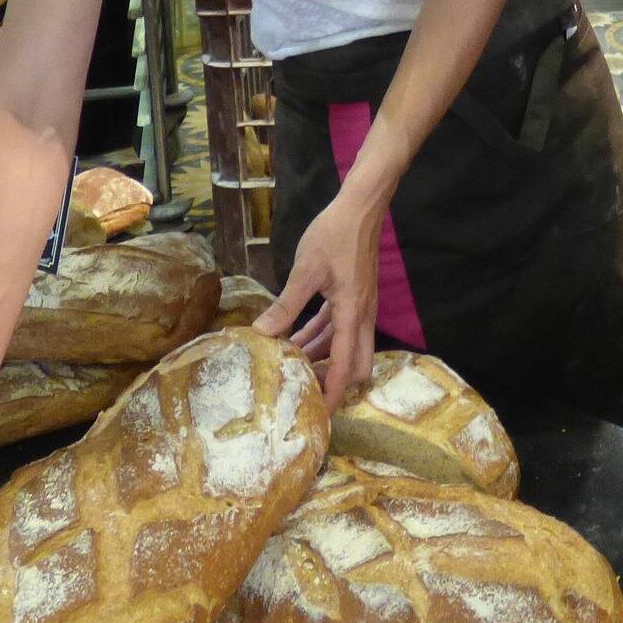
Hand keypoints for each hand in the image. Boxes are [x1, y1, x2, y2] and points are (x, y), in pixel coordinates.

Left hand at [252, 195, 382, 409]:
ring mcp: (358, 306)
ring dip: (322, 356)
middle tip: (307, 390)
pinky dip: (320, 335)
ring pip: (343, 344)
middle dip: (334, 379)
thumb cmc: (334, 236)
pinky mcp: (352, 295)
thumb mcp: (305, 271)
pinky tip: (296, 338)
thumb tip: (262, 334)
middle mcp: (360, 316)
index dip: (334, 392)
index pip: (346, 365)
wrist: (359, 209)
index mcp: (352, 314)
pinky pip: (337, 325)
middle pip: (355, 363)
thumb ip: (285, 306)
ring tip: (293, 366)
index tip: (321, 414)